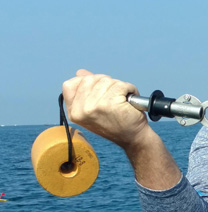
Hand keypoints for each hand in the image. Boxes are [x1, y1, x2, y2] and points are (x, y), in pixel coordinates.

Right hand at [63, 69, 181, 189]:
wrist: (133, 138)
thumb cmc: (117, 123)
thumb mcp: (96, 108)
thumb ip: (87, 90)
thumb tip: (80, 72)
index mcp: (74, 112)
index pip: (69, 85)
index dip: (85, 81)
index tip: (99, 89)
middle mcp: (80, 110)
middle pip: (90, 79)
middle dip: (106, 83)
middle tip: (115, 96)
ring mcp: (94, 106)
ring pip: (106, 81)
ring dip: (119, 86)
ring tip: (123, 100)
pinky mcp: (110, 103)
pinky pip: (120, 85)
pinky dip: (129, 89)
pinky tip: (130, 99)